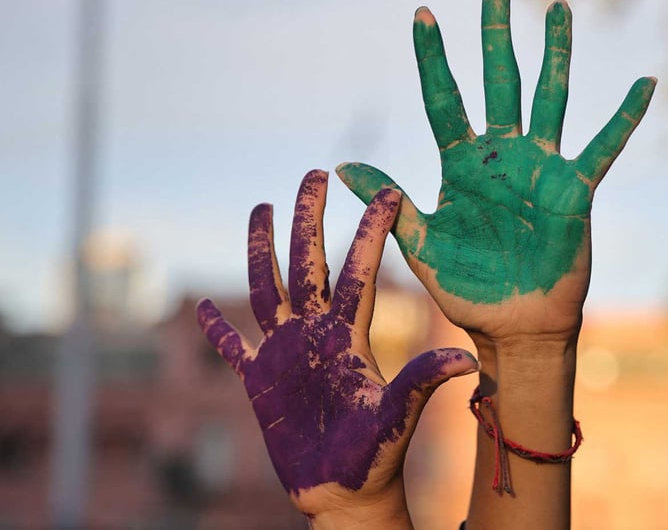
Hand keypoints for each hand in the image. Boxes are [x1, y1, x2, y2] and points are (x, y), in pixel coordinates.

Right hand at [197, 170, 477, 526]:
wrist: (345, 492)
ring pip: (268, 288)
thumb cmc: (375, 456)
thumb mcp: (396, 415)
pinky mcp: (259, 380)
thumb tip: (467, 360)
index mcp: (349, 333)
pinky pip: (231, 347)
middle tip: (313, 174)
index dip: (370, 232)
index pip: (359, 271)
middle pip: (309, 263)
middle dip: (308, 219)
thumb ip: (421, 382)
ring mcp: (285, 352)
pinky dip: (215, 329)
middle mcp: (316, 332)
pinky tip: (201, 307)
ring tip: (259, 208)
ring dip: (261, 251)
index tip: (386, 192)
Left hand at [336, 0, 655, 345]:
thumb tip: (342, 164)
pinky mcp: (576, 189)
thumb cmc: (468, 289)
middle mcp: (502, 156)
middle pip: (499, 82)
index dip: (434, 59)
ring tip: (557, 10)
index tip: (422, 14)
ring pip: (549, 99)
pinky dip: (625, 116)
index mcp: (462, 166)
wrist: (515, 326)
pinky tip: (644, 83)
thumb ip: (391, 201)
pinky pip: (605, 147)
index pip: (444, 100)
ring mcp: (542, 168)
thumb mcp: (423, 244)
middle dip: (495, 36)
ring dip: (555, 55)